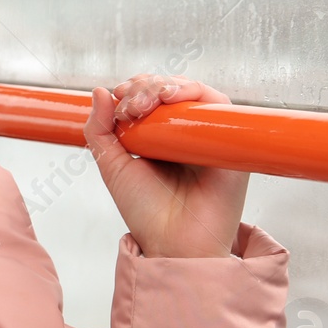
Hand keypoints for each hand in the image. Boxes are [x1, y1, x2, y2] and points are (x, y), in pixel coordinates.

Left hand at [83, 74, 248, 257]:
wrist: (172, 242)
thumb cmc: (145, 212)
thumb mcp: (111, 165)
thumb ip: (99, 129)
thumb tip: (98, 91)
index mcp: (159, 138)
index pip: (151, 96)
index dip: (135, 88)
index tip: (118, 98)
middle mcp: (186, 134)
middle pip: (171, 89)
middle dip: (146, 86)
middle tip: (131, 106)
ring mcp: (208, 137)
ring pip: (194, 92)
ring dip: (166, 85)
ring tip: (145, 103)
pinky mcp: (229, 143)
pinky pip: (220, 106)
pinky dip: (195, 93)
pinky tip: (172, 98)